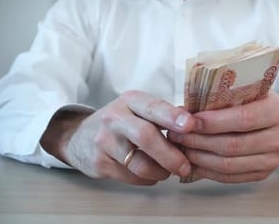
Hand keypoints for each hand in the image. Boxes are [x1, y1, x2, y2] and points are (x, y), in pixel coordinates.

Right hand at [41, 90, 197, 184]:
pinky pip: (131, 176)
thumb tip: (200, 125)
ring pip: (139, 163)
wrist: (79, 136)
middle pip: (146, 136)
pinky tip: (150, 174)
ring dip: (160, 171)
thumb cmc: (120, 122)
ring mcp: (104, 141)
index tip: (191, 125)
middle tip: (185, 166)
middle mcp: (115, 117)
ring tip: (168, 172)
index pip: (153, 107)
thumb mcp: (138, 109)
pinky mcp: (100, 162)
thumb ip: (164, 115)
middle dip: (170, 154)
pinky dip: (147, 179)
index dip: (173, 116)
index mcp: (130, 100)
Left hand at [167, 91, 278, 182]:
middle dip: (198, 141)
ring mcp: (271, 161)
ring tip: (179, 148)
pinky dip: (206, 171)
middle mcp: (278, 139)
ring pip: (228, 165)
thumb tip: (186, 109)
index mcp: (277, 112)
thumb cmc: (264, 104)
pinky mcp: (262, 175)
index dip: (212, 122)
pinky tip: (191, 162)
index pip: (242, 119)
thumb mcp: (253, 91)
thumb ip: (226, 97)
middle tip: (175, 134)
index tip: (187, 120)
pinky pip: (229, 177)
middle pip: (232, 145)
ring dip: (198, 158)